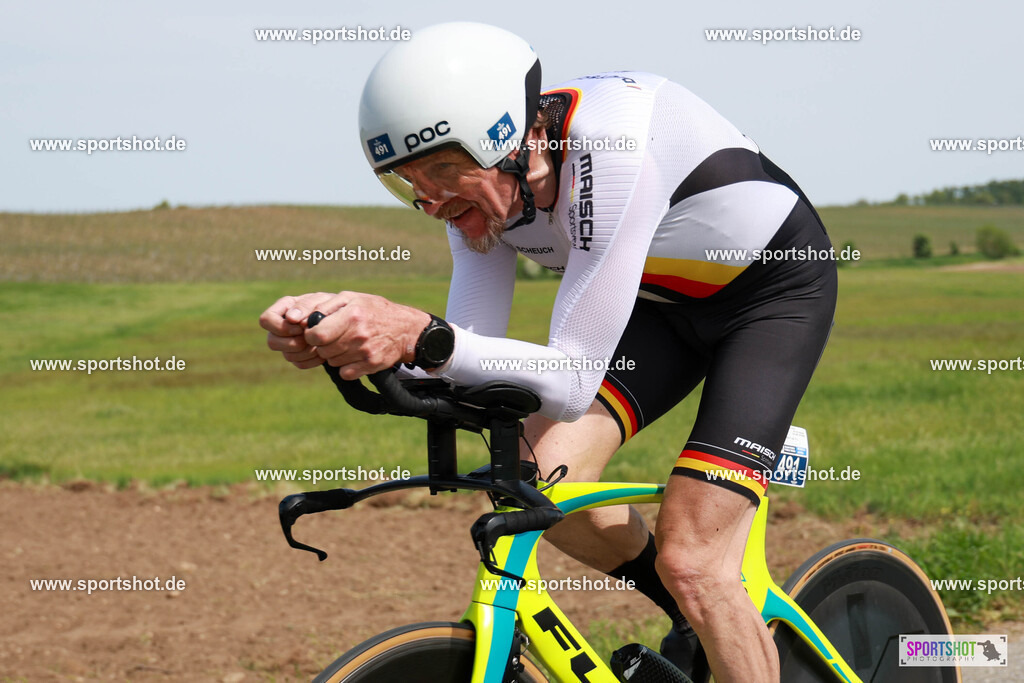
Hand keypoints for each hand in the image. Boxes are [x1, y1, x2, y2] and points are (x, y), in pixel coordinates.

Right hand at [259, 292, 335, 368]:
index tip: (300, 327)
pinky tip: (323, 351)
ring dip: (306, 352)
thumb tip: (290, 317)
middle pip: (272, 342)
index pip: (266, 320)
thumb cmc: (331, 305)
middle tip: (310, 338)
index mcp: (283, 309)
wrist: (343, 320)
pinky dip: (313, 360)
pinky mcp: (298, 355)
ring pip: (287, 355)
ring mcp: (288, 343)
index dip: (281, 327)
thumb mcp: (321, 300)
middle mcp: (281, 327)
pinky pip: (299, 363)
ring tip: (321, 344)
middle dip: (293, 343)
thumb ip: (306, 305)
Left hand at [302, 291, 431, 379]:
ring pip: (332, 362)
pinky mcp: (371, 365)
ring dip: (335, 355)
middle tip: (334, 338)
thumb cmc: (373, 310)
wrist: (405, 329)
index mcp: (351, 315)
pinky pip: (345, 373)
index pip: (316, 335)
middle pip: (323, 350)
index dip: (312, 335)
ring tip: (347, 344)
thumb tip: (305, 319)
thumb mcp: (352, 298)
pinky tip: (353, 356)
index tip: (317, 332)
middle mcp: (358, 335)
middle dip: (324, 345)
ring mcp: (365, 352)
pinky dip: (345, 367)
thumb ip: (326, 305)